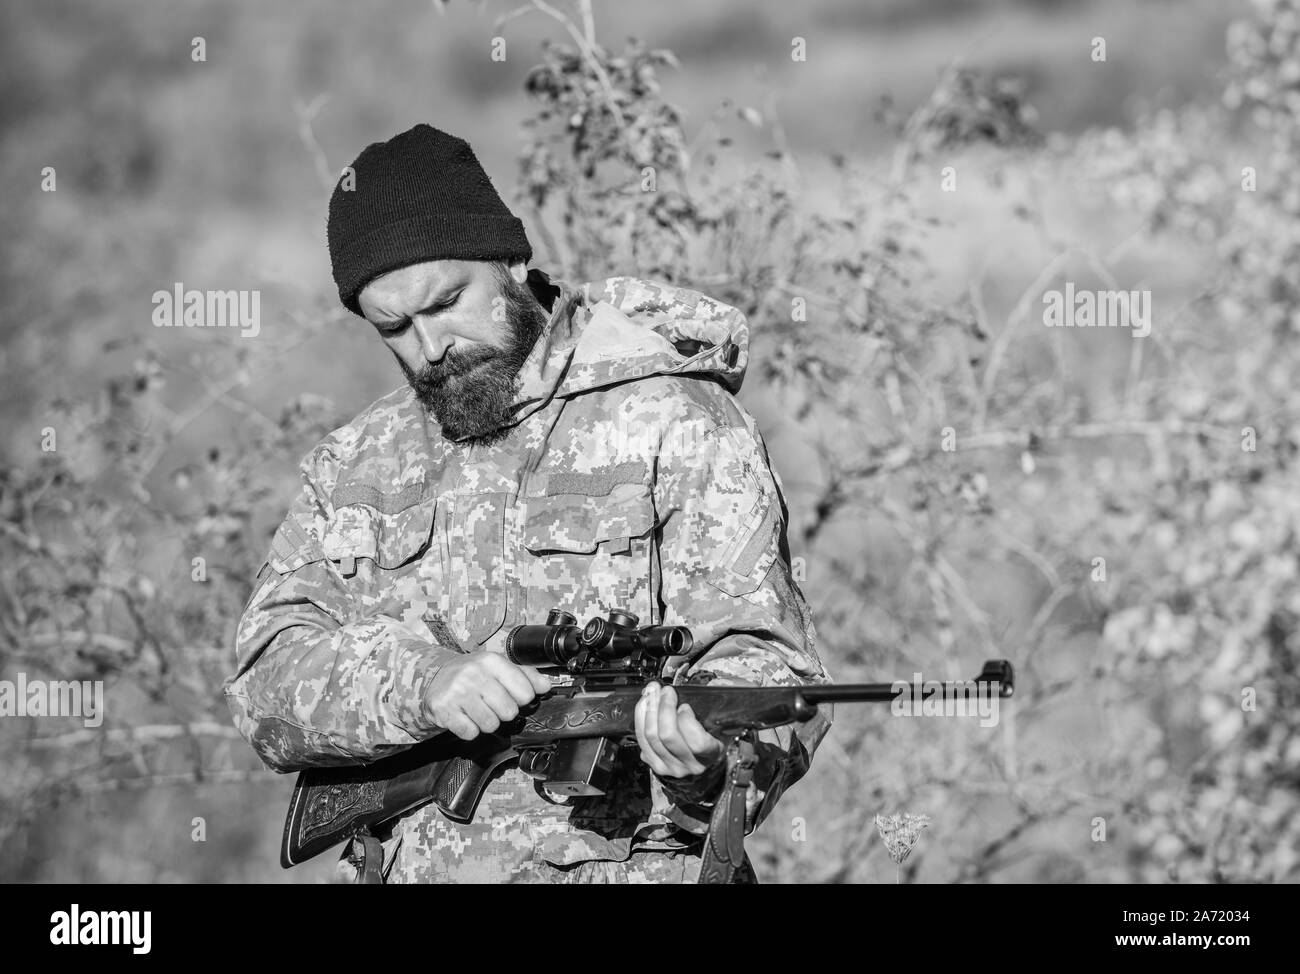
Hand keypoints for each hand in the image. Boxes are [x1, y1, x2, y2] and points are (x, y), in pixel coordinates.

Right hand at [422, 653, 550, 739]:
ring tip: (477, 710)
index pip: (525, 692)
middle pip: (509, 711)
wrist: (434, 680)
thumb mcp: (497, 667)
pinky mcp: (444, 710)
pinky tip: (465, 717)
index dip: (521, 699)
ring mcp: (457, 692)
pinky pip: (471, 732)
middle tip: (490, 704)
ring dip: (486, 722)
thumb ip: (524, 675)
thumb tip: (546, 686)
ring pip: (490, 724)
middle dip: (502, 712)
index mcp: (491, 661)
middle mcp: (473, 674)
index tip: (512, 695)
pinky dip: (470, 729)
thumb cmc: (472, 675)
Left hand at [635, 681, 724, 777]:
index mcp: (711, 755)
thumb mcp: (721, 723)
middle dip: (664, 707)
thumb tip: (713, 684)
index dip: (687, 721)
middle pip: (668, 736)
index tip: (685, 705)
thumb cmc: (711, 736)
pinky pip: (641, 739)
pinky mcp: (654, 763)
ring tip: (653, 692)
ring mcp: (670, 767)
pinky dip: (640, 717)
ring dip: (650, 709)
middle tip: (666, 691)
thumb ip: (716, 706)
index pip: (698, 743)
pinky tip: (644, 703)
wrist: (699, 759)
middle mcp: (690, 765)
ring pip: (651, 737)